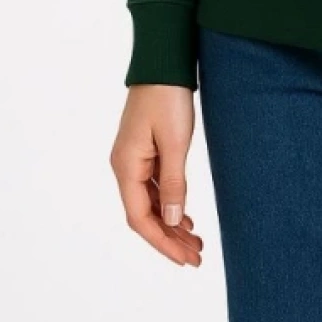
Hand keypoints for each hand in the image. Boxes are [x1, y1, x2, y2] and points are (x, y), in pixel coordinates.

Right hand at [110, 85, 203, 265]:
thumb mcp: (174, 142)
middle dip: (170, 238)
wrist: (163, 62)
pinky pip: (154, 187)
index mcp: (126, 167)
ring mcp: (133, 159)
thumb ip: (173, 183)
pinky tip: (184, 216)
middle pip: (145, 215)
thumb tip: (172, 220)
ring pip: (150, 202)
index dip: (162, 243)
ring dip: (171, 223)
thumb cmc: (168, 97)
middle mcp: (125, 167)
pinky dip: (169, 203)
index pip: (140, 219)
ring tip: (196, 241)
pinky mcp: (144, 150)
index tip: (185, 259)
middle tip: (197, 256)